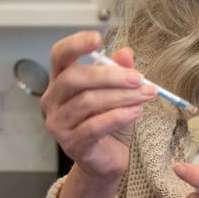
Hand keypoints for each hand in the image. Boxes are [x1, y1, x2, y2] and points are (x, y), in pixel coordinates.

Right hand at [40, 31, 156, 178]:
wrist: (107, 159)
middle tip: (138, 78)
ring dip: (122, 96)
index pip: (59, 55)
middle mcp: (53, 100)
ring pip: (88, 101)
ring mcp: (59, 123)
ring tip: (145, 95)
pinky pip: (95, 126)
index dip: (75, 44)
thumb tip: (126, 53)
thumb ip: (119, 71)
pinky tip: (136, 111)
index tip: (97, 38)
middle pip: (74, 78)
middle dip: (110, 75)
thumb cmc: (108, 121)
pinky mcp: (72, 144)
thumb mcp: (118, 92)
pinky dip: (119, 116)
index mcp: (60, 80)